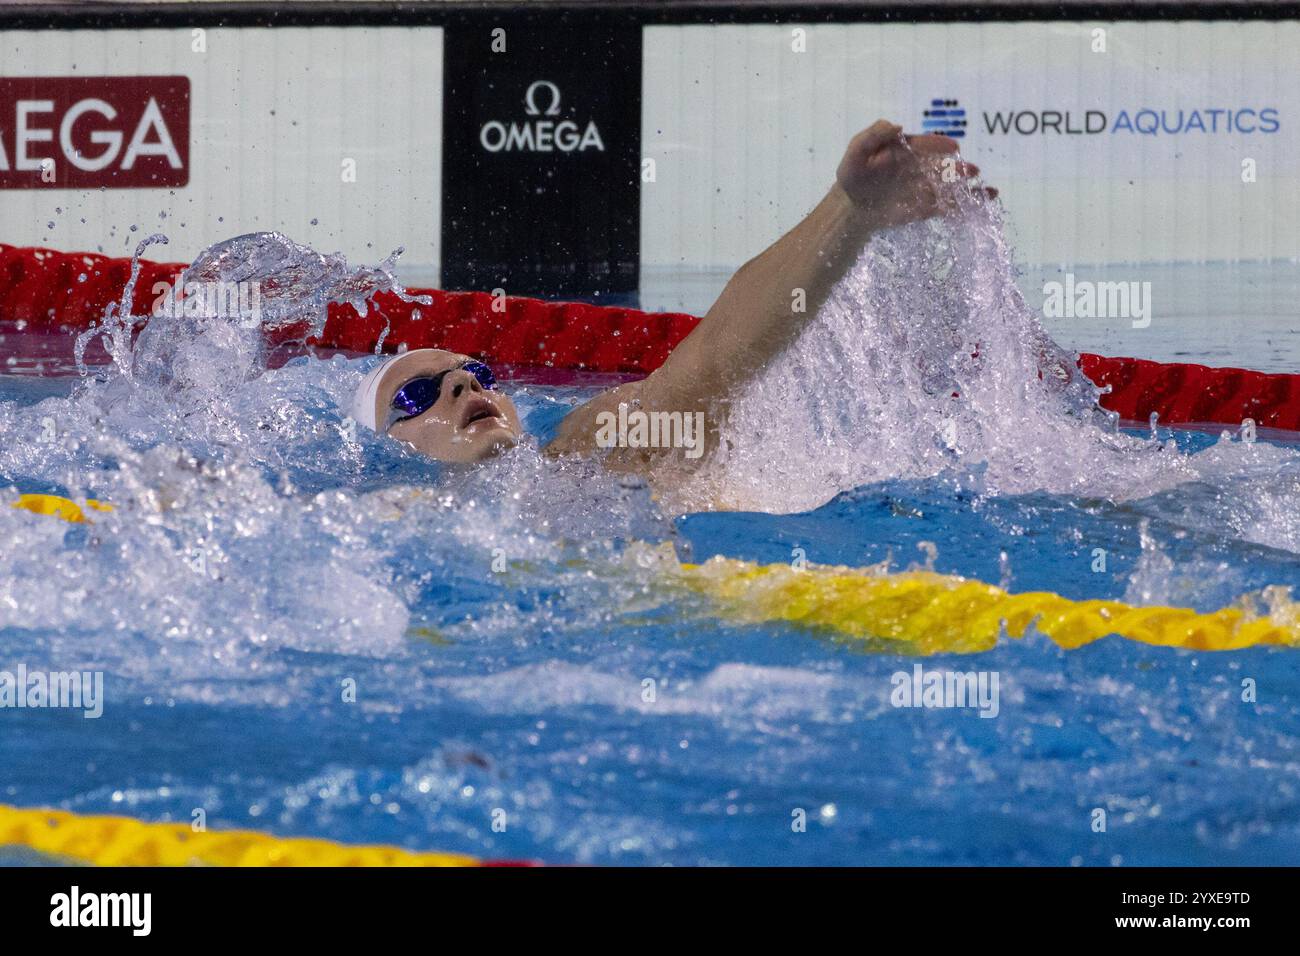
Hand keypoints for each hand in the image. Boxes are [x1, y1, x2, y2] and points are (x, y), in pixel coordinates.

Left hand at [835, 120, 995, 229]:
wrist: (851, 206)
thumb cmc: (853, 175)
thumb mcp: (856, 152)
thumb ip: (872, 136)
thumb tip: (897, 125)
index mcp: (907, 149)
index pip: (926, 145)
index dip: (940, 145)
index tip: (953, 148)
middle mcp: (921, 166)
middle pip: (944, 166)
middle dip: (959, 169)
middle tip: (972, 171)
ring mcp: (926, 187)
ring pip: (951, 186)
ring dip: (969, 187)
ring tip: (987, 191)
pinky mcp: (927, 207)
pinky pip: (949, 206)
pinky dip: (966, 206)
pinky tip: (985, 202)